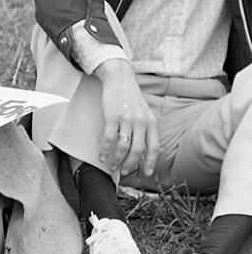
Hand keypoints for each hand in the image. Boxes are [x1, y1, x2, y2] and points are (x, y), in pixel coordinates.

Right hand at [95, 59, 157, 176]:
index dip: (150, 162)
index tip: (146, 173)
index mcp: (151, 123)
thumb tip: (143, 150)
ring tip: (111, 166)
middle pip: (138, 150)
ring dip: (117, 160)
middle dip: (130, 164)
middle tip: (124, 171)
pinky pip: (108, 138)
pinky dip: (104, 150)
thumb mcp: (145, 113)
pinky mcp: (112, 117)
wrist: (120, 80)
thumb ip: (146, 129)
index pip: (154, 147)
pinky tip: (101, 156)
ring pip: (123, 147)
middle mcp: (141, 122)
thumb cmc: (131, 99)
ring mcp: (126, 120)